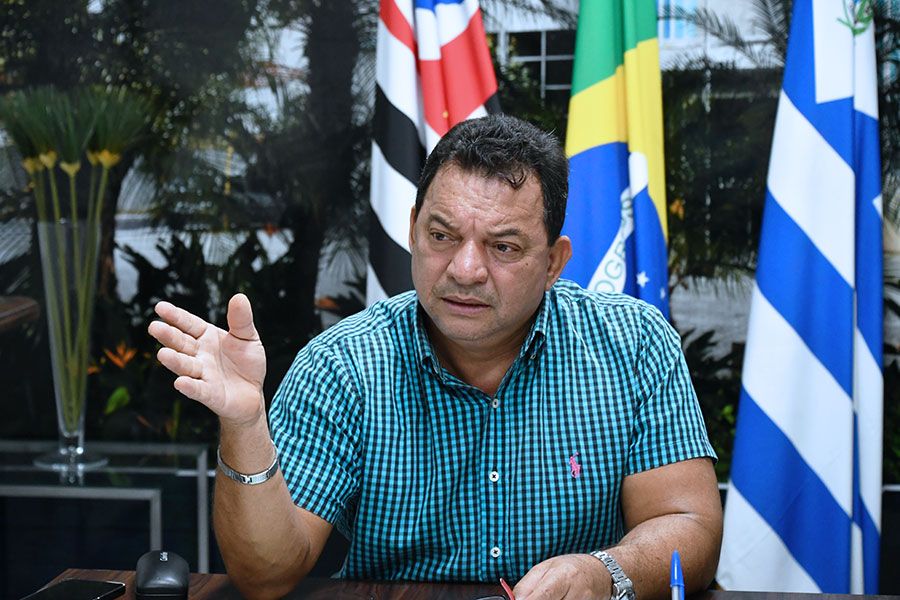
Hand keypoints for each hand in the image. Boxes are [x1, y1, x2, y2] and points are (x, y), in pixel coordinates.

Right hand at [148, 293, 266, 427]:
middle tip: (154, 327)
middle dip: (168, 336)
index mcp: (206, 337)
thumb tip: (239, 296)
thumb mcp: (248, 337)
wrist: (252, 393)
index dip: (175, 316)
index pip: (188, 324)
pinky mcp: (210, 394)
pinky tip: (180, 383)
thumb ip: (241, 320)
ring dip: (174, 361)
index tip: (160, 307)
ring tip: (162, 354)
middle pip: (181, 343)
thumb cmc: (246, 363)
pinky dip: (189, 387)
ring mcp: (202, 375)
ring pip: (185, 366)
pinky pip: (198, 390)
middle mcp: (199, 355)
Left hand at [514, 553, 611, 599]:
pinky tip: (558, 599)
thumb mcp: (545, 568)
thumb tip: (514, 599)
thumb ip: (528, 585)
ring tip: (552, 596)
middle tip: (534, 598)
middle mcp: (576, 591)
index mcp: (563, 575)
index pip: (544, 595)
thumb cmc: (571, 568)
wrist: (599, 573)